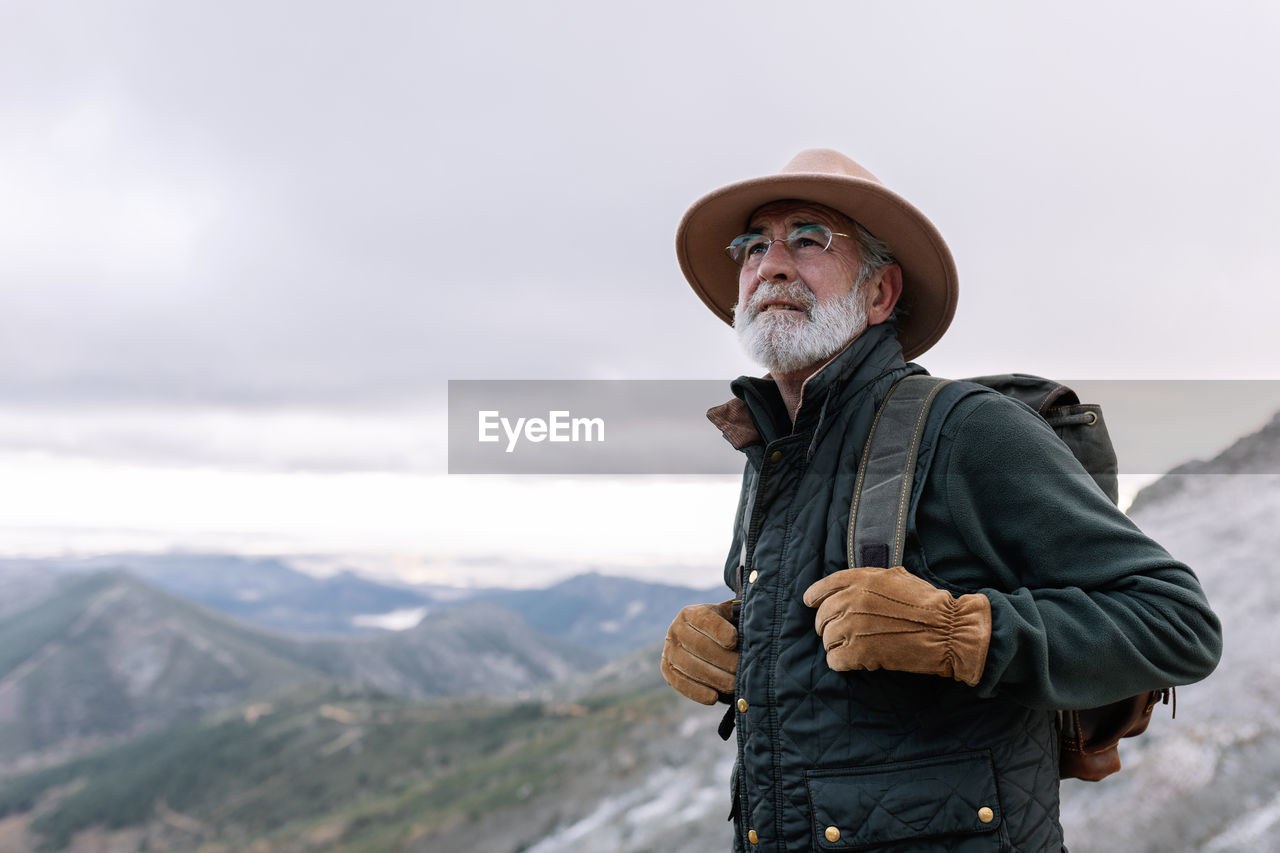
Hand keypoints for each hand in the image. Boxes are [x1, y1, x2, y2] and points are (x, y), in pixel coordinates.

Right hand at [660, 600, 737, 704]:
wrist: (702, 640)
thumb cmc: (723, 629)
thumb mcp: (730, 617)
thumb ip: (740, 616)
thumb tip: (755, 626)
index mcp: (691, 613)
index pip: (704, 620)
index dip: (719, 631)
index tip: (734, 641)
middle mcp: (676, 629)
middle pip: (699, 646)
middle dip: (722, 659)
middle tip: (740, 669)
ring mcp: (669, 650)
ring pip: (690, 666)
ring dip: (714, 678)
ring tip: (734, 686)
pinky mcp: (667, 670)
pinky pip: (680, 683)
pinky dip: (697, 692)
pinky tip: (714, 698)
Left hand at [802, 566, 990, 685]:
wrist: (947, 630)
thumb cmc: (928, 604)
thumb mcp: (896, 578)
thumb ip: (869, 580)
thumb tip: (852, 586)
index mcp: (860, 580)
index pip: (823, 588)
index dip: (815, 597)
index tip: (811, 603)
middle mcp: (851, 601)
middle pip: (823, 617)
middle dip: (828, 626)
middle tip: (841, 634)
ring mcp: (853, 627)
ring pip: (827, 640)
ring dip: (837, 646)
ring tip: (854, 649)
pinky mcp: (859, 653)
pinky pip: (834, 660)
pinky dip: (841, 663)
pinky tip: (855, 662)